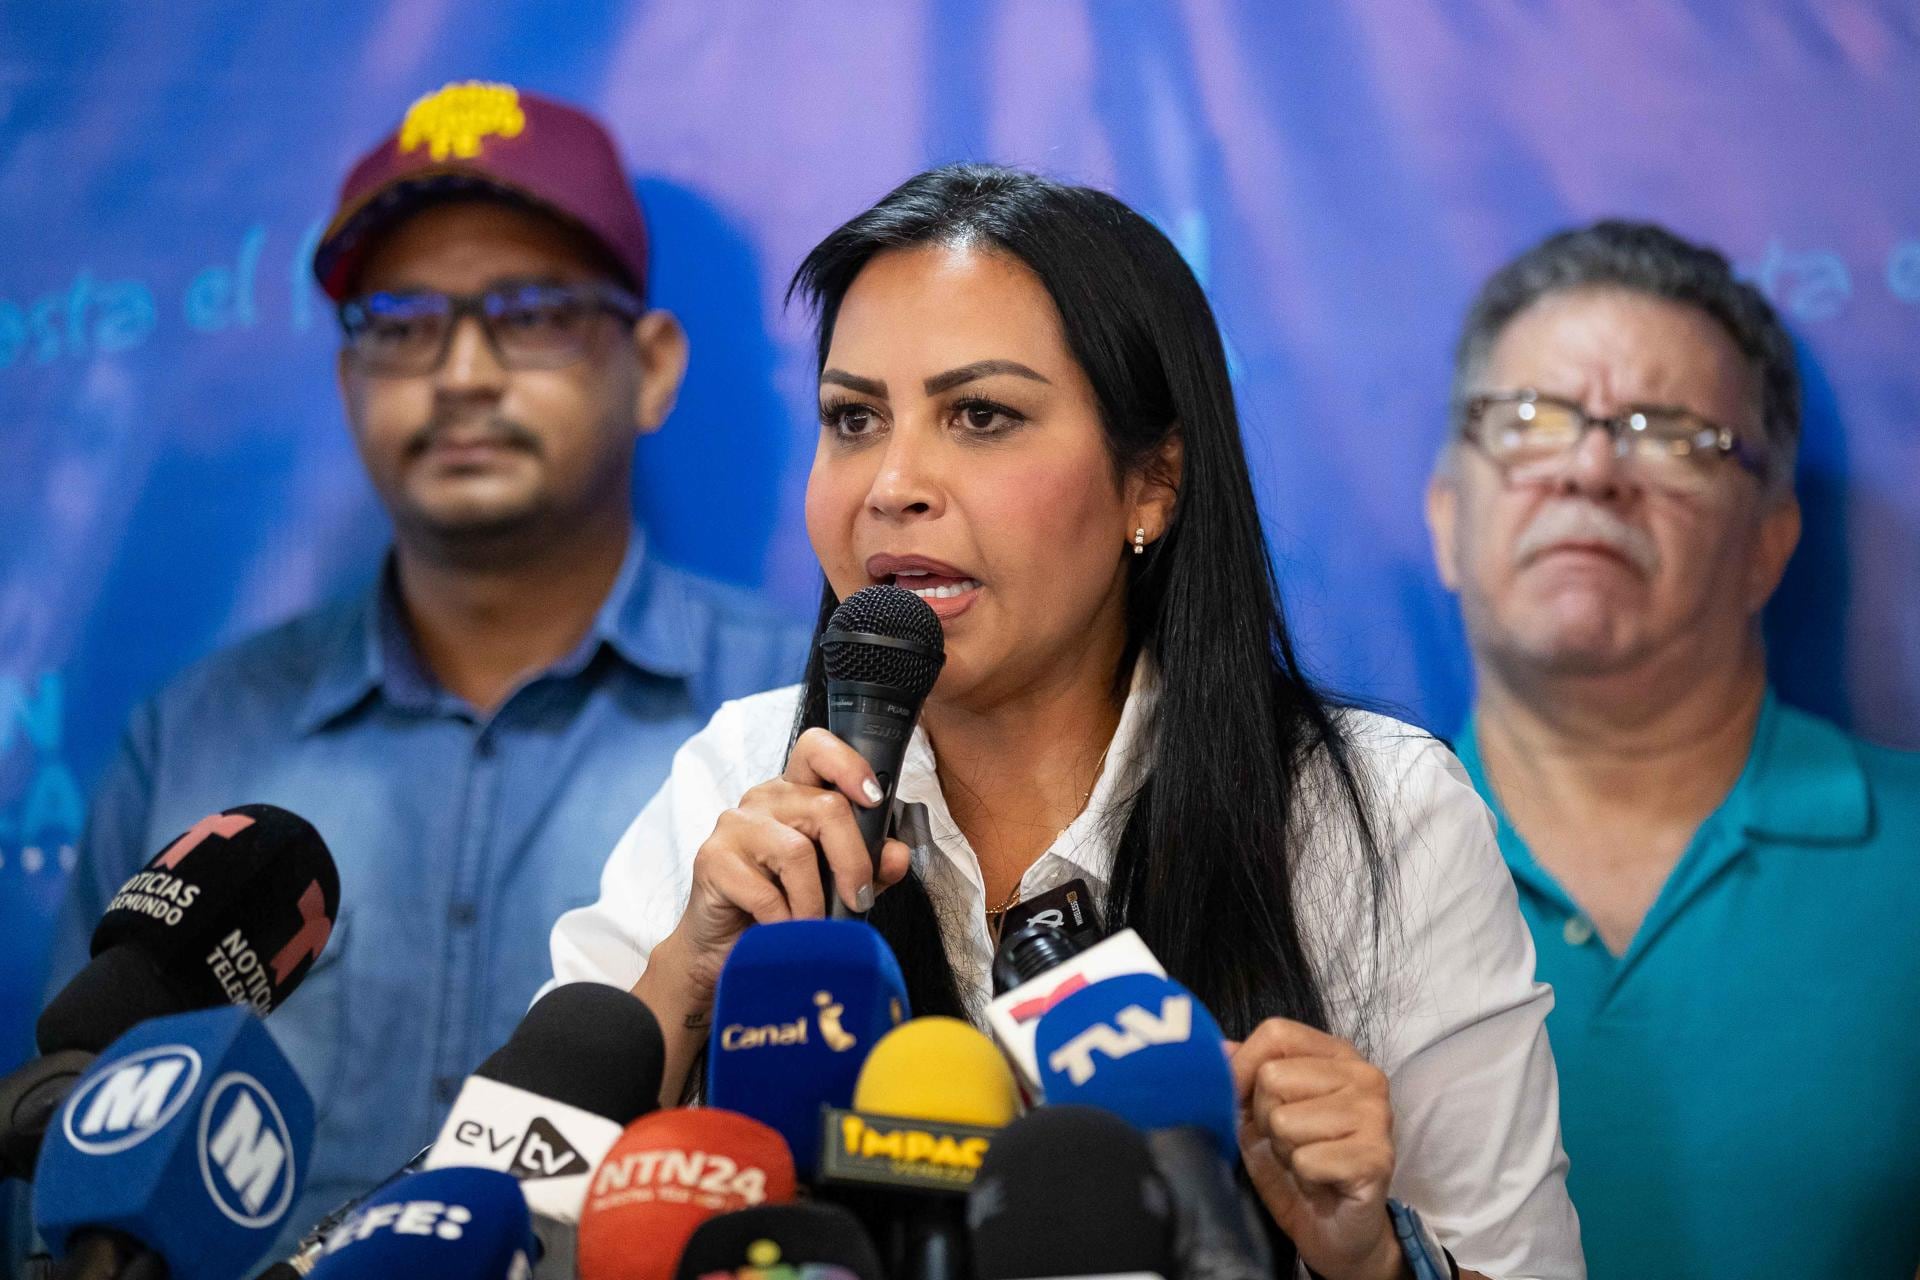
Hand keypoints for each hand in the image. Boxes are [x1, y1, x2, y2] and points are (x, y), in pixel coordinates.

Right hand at [656, 727, 912, 1007]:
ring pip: (797, 851)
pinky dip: (785, 920)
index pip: (818, 749)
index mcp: (797, 792)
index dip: (849, 766)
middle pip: (826, 808)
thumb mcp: (841, 885)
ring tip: (815, 925)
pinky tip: (784, 931)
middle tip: (858, 900)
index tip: (874, 799)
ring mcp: (735, 825)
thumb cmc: (788, 906)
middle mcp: (764, 798)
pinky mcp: (712, 859)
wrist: (732, 949)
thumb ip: (872, 866)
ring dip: (815, 901)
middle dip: (853, 861)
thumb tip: (897, 855)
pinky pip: (764, 891)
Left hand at [1230, 1019, 1405, 1279]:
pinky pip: (1306, 1159)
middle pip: (1273, 1077)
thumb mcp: (1259, 1116)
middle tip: (1290, 1143)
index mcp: (1337, 1054)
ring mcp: (1376, 1114)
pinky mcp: (1377, 1157)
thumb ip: (1243, 1077)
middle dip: (1265, 1119)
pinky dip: (1303, 1176)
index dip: (1244, 1068)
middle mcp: (1364, 1076)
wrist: (1336, 1231)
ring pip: (1285, 1120)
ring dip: (1285, 1151)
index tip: (1242, 1100)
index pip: (1276, 1033)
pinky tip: (1322, 1182)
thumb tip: (1217, 1048)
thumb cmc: (1299, 1165)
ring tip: (1307, 1163)